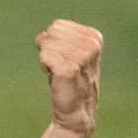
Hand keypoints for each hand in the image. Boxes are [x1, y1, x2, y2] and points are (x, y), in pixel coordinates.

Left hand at [35, 19, 101, 136]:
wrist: (76, 112)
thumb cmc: (70, 80)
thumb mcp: (72, 52)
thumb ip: (62, 37)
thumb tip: (42, 36)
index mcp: (94, 37)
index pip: (57, 26)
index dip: (54, 42)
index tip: (65, 59)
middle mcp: (91, 45)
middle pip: (51, 32)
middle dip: (49, 48)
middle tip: (60, 66)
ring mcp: (82, 56)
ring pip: (46, 44)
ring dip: (47, 59)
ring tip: (60, 73)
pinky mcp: (70, 69)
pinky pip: (44, 56)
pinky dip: (45, 67)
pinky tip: (56, 78)